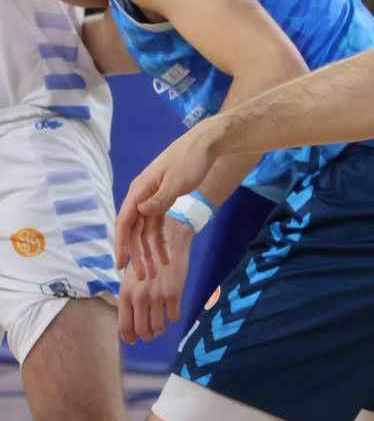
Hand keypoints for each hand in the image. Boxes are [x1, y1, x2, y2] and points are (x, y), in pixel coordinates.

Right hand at [116, 120, 221, 277]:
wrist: (207, 144)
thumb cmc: (192, 159)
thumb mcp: (178, 180)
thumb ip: (160, 199)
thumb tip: (140, 211)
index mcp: (140, 190)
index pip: (125, 222)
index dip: (121, 244)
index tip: (120, 265)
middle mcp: (142, 195)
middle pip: (135, 231)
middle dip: (139, 255)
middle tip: (145, 277)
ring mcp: (152, 198)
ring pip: (146, 231)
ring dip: (151, 252)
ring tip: (158, 272)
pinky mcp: (164, 200)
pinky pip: (158, 225)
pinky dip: (162, 241)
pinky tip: (167, 257)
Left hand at [118, 217, 191, 342]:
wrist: (169, 240)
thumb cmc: (149, 260)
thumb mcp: (131, 278)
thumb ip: (129, 298)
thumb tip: (130, 319)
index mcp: (125, 294)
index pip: (124, 326)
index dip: (129, 338)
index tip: (135, 340)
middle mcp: (139, 298)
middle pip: (141, 330)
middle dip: (147, 336)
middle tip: (151, 334)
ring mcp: (157, 296)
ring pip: (158, 327)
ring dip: (161, 330)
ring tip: (162, 326)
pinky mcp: (174, 293)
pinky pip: (174, 316)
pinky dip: (173, 318)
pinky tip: (173, 312)